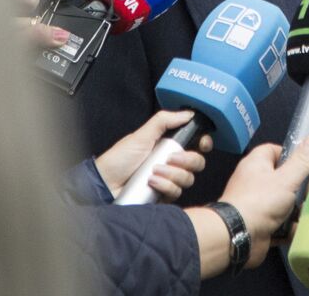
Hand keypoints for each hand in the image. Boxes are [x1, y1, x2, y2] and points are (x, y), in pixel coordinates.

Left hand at [93, 109, 210, 197]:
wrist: (105, 184)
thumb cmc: (119, 159)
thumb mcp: (141, 135)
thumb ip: (164, 120)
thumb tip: (188, 113)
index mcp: (169, 147)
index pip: (196, 146)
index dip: (203, 144)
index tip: (202, 143)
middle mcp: (172, 164)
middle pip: (197, 163)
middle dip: (187, 160)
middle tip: (170, 158)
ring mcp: (168, 181)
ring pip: (188, 179)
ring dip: (172, 174)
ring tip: (153, 171)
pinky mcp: (163, 196)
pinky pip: (176, 193)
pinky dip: (166, 186)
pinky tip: (152, 182)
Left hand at [218, 136, 308, 267]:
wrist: (236, 237)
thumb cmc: (260, 202)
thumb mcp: (286, 179)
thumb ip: (302, 161)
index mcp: (257, 163)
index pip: (275, 151)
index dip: (291, 155)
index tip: (307, 165)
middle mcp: (254, 181)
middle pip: (282, 178)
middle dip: (300, 188)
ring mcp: (256, 204)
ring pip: (283, 202)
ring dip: (297, 209)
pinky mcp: (259, 223)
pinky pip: (279, 222)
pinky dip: (289, 227)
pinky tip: (301, 229)